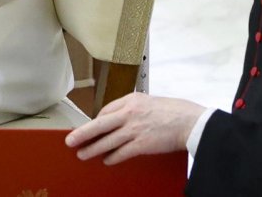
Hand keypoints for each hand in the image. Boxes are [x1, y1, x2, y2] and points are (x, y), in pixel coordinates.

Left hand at [64, 93, 205, 164]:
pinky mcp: (141, 144)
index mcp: (131, 100)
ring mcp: (134, 129)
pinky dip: (112, 157)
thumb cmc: (174, 112)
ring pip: (107, 141)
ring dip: (93, 149)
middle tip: (70, 141)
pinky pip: (121, 152)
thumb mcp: (150, 102)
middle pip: (99, 125)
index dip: (96, 121)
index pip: (106, 111)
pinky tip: (107, 160)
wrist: (191, 122)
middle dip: (82, 134)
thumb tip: (120, 119)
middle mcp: (129, 113)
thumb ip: (134, 108)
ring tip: (82, 154)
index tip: (91, 127)